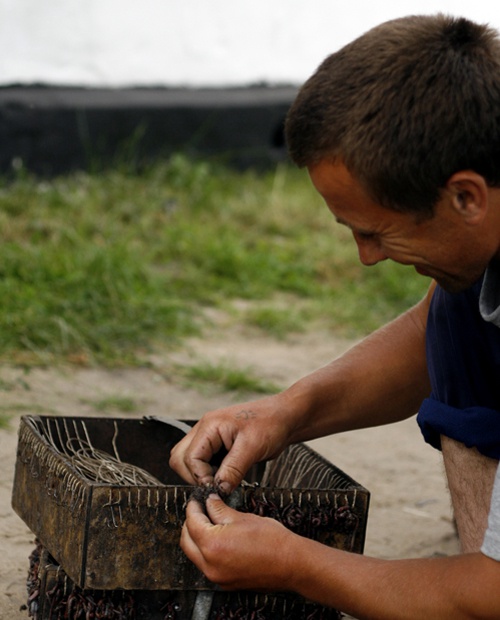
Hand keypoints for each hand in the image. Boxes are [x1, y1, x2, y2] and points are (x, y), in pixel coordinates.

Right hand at [169, 396, 290, 493]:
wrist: (285, 416)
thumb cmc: (271, 424)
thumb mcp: (252, 448)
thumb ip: (233, 469)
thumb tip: (218, 489)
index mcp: (209, 426)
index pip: (189, 457)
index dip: (200, 476)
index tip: (217, 488)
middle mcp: (204, 429)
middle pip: (180, 458)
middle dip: (194, 476)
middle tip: (216, 486)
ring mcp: (209, 436)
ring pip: (188, 460)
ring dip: (201, 475)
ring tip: (222, 480)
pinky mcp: (217, 444)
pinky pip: (202, 461)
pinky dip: (209, 472)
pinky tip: (227, 476)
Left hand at [181, 494, 294, 589]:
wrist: (292, 563)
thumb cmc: (273, 541)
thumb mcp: (242, 517)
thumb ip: (219, 509)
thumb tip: (209, 502)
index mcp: (213, 545)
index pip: (192, 522)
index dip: (193, 507)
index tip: (197, 500)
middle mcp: (210, 565)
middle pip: (187, 540)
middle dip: (190, 523)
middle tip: (200, 509)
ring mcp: (216, 577)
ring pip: (194, 554)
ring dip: (197, 538)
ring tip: (209, 522)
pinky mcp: (224, 582)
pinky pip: (206, 565)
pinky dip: (206, 551)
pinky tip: (218, 539)